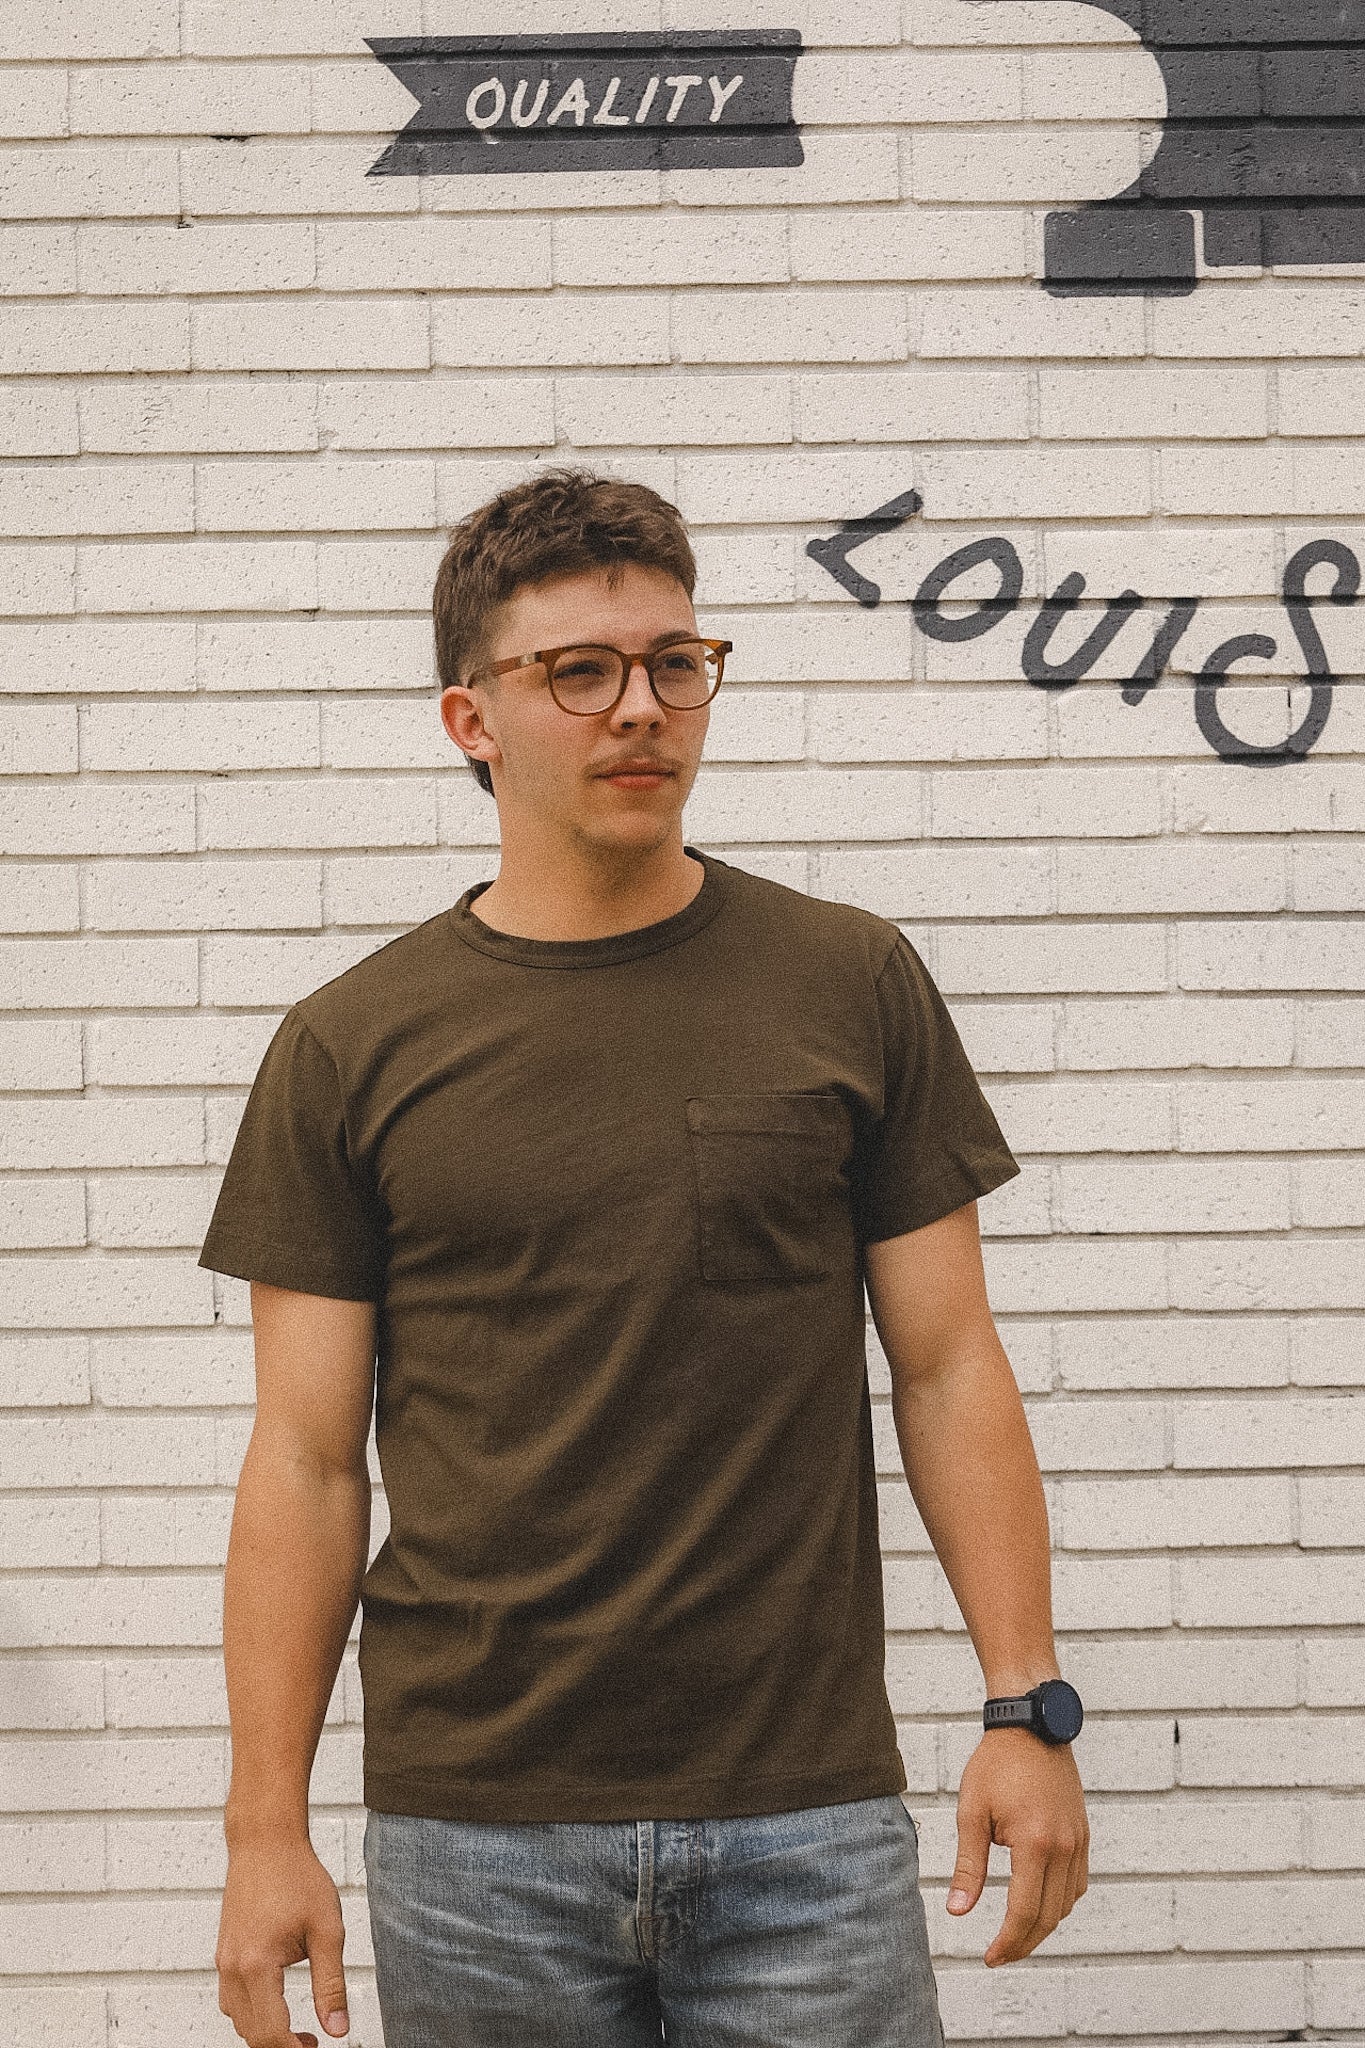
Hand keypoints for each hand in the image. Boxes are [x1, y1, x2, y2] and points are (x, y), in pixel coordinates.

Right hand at [216, 1835, 350, 2045]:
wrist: (266, 1841)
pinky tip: (274, 2001)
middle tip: (312, 2042)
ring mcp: (224, 1960)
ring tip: (296, 2027)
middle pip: (250, 2033)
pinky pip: (230, 1998)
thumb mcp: (327, 1931)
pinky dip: (250, 2011)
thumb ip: (331, 1985)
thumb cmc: (298, 1877)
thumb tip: (337, 2029)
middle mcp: (233, 1968)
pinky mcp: (223, 1953)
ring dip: (263, 2031)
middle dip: (280, 2045)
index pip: (270, 2033)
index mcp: (257, 1965)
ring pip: (237, 2019)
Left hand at [946, 1728, 1088, 1966]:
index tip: (990, 1958)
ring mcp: (1078, 1842)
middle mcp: (1064, 1849)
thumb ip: (968, 1866)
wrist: (1031, 1727)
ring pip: (1066, 1905)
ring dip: (1043, 1926)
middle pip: (1049, 1917)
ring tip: (1015, 1934)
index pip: (1024, 1912)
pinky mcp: (1083, 1835)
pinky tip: (1039, 1904)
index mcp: (1035, 1844)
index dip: (1007, 1942)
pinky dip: (1060, 1903)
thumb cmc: (996, 1765)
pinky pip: (1078, 1885)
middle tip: (999, 1955)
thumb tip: (958, 1912)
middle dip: (1023, 1942)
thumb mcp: (972, 1813)